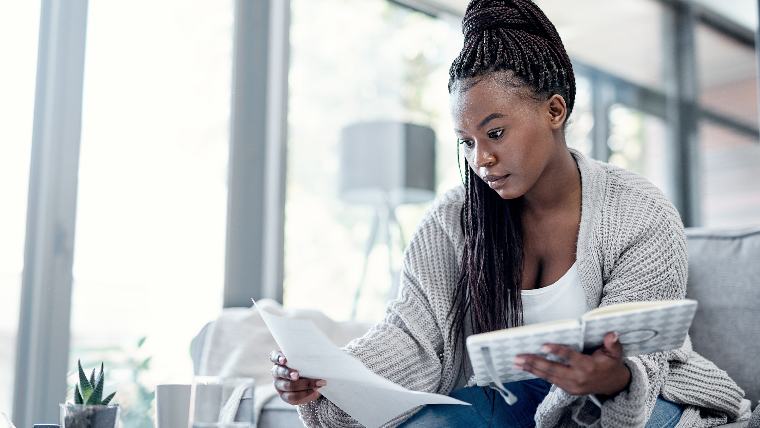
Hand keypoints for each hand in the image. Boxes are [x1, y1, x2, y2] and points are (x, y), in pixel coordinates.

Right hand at [270, 350, 325, 404]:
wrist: (310, 381)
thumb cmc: (307, 365)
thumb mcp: (307, 359)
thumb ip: (308, 358)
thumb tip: (320, 357)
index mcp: (280, 359)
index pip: (275, 357)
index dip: (278, 358)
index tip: (284, 360)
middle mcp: (277, 372)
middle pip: (279, 372)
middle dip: (288, 374)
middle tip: (297, 375)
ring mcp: (279, 384)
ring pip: (286, 386)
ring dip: (302, 385)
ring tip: (315, 385)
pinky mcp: (285, 396)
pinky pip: (292, 397)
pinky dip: (305, 394)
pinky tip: (315, 391)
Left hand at [514, 331, 630, 396]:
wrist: (613, 385)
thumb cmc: (611, 364)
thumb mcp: (616, 353)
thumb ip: (612, 344)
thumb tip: (611, 334)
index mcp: (588, 366)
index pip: (570, 357)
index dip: (557, 351)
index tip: (544, 345)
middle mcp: (578, 378)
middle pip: (553, 369)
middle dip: (535, 362)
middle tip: (519, 356)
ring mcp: (571, 385)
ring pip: (548, 376)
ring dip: (531, 368)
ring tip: (517, 362)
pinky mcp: (567, 389)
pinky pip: (550, 380)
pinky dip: (537, 373)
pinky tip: (525, 367)